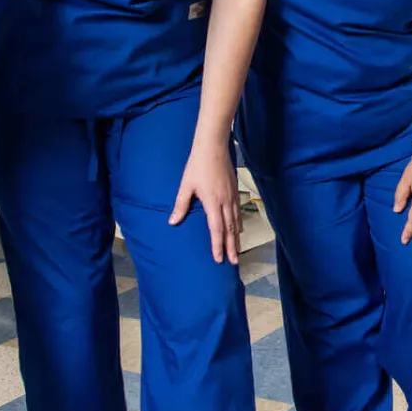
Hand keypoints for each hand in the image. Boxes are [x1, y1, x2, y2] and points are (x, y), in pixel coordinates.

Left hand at [170, 139, 241, 264]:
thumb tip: (172, 222)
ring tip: (237, 251)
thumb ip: (181, 205)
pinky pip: (238, 212)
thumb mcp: (185, 186)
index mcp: (212, 203)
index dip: (218, 245)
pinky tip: (239, 229)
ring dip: (237, 238)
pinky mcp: (235, 191)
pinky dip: (239, 224)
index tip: (219, 259)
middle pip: (230, 230)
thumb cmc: (197, 166)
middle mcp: (225, 202)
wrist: (213, 147)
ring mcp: (232, 197)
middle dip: (231, 247)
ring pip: (236, 222)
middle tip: (233, 263)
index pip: (216, 229)